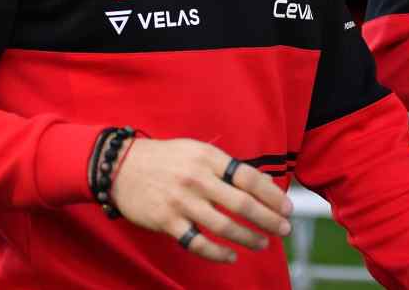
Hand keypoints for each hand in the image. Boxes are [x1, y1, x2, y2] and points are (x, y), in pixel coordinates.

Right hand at [111, 137, 292, 262]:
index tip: (288, 207)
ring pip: (224, 226)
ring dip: (248, 238)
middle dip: (269, 219)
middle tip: (284, 228)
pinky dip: (217, 253)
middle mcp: (198, 179)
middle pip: (242, 204)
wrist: (121, 166)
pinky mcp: (166, 221)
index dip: (273, 195)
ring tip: (263, 243)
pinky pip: (197, 243)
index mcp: (209, 158)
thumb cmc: (167, 159)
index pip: (250, 178)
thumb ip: (227, 167)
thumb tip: (264, 183)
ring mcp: (182, 201)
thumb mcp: (198, 151)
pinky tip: (231, 256)